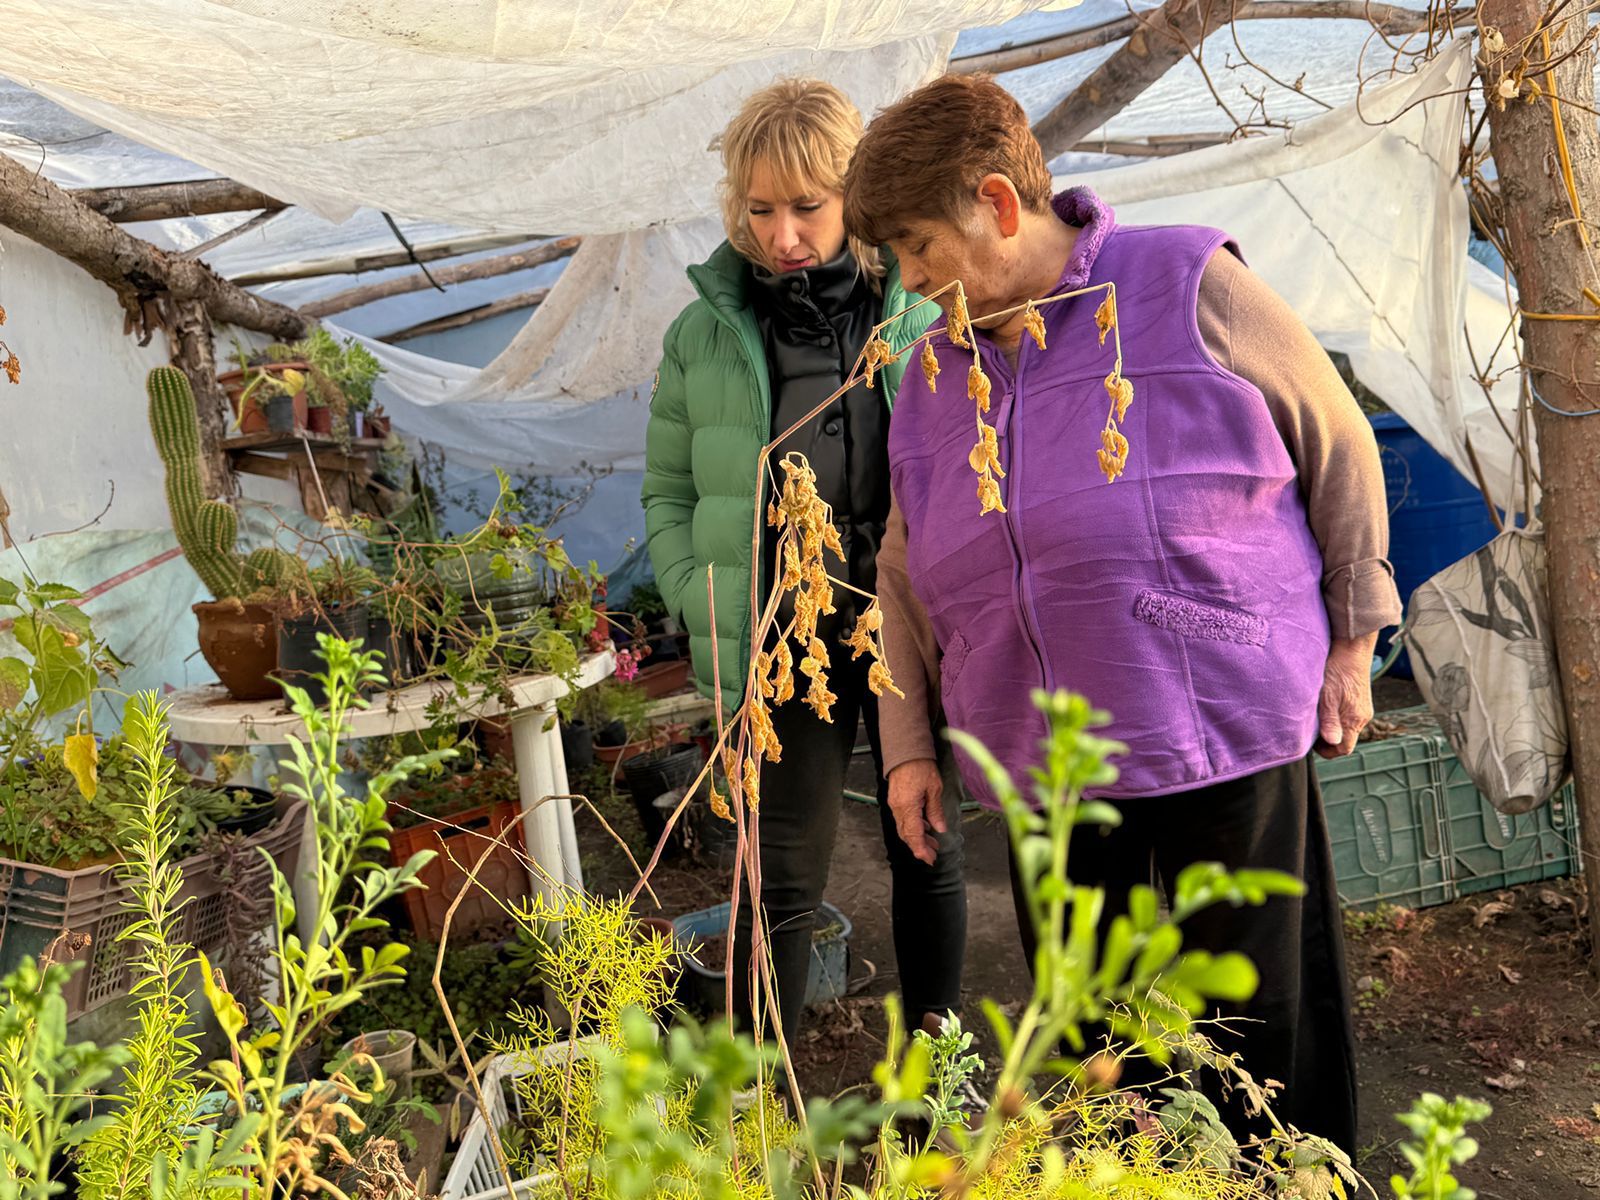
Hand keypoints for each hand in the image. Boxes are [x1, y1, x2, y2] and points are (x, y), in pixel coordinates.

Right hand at [887, 759, 945, 864]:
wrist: (905, 749)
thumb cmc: (920, 765)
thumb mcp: (934, 788)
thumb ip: (935, 810)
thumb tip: (940, 828)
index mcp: (908, 806)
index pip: (913, 835)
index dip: (921, 850)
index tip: (929, 859)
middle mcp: (898, 807)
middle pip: (907, 835)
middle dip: (920, 847)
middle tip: (933, 855)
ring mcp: (895, 804)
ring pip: (904, 828)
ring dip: (918, 837)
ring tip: (933, 842)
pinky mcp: (896, 799)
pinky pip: (903, 818)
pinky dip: (913, 826)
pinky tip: (925, 827)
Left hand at [1316, 633, 1378, 758]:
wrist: (1352, 647)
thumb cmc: (1338, 669)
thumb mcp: (1328, 696)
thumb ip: (1330, 720)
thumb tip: (1332, 742)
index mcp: (1355, 719)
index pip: (1344, 748)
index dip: (1327, 751)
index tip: (1312, 744)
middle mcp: (1362, 716)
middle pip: (1345, 738)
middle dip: (1328, 739)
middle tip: (1310, 730)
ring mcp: (1362, 707)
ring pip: (1346, 725)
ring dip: (1331, 725)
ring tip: (1316, 715)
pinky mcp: (1359, 698)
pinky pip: (1347, 714)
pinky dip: (1336, 714)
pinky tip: (1324, 703)